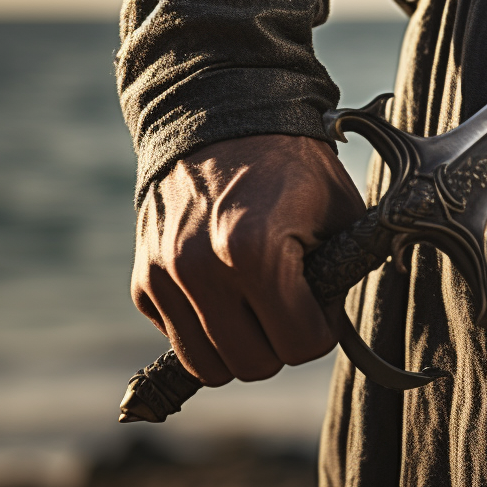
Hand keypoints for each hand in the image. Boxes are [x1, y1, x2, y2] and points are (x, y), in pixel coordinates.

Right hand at [131, 134, 365, 385]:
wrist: (221, 120)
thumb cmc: (292, 168)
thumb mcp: (338, 213)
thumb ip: (343, 276)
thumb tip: (329, 327)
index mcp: (255, 253)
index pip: (301, 345)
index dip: (321, 328)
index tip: (320, 300)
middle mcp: (201, 270)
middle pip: (254, 365)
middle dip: (280, 342)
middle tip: (289, 303)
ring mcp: (165, 277)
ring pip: (209, 366)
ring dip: (240, 346)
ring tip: (257, 305)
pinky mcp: (143, 280)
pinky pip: (178, 339)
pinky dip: (204, 326)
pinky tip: (223, 288)